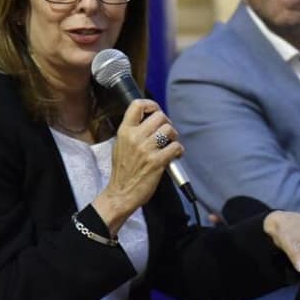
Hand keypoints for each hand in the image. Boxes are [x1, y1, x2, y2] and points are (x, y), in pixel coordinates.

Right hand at [92, 99, 182, 233]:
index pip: (137, 105)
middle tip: (166, 134)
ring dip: (173, 137)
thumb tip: (150, 120)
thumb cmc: (123, 171)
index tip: (156, 111)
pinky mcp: (157, 162)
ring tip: (170, 144)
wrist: (120, 194)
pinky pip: (176, 147)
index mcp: (124, 131)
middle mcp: (135, 137)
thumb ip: (133, 131)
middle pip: (160, 116)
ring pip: (169, 130)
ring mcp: (146, 149)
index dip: (151, 105)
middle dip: (167, 123)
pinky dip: (179, 151)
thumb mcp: (120, 145)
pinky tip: (174, 156)